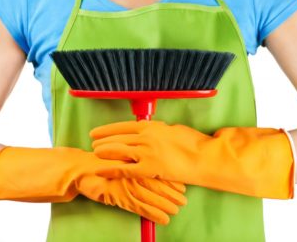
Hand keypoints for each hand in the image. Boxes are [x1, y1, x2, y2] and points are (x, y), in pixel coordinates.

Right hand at [0, 146, 185, 223]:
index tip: (183, 185)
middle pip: (157, 184)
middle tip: (184, 200)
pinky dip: (153, 214)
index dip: (171, 179)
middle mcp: (133, 171)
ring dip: (165, 204)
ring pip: (151, 196)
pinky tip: (163, 220)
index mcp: (135, 158)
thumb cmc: (100, 161)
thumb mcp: (118, 155)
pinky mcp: (119, 196)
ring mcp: (126, 184)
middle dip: (172, 194)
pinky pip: (140, 207)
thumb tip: (149, 160)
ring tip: (177, 211)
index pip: (157, 170)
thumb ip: (133, 158)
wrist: (81, 169)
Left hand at [90, 120, 294, 198]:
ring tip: (95, 152)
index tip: (98, 131)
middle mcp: (145, 137)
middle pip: (118, 138)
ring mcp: (146, 152)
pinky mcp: (149, 168)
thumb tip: (150, 132)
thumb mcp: (172, 130)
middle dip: (103, 140)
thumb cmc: (192, 142)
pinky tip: (102, 170)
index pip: (123, 126)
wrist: (203, 156)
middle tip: (92, 141)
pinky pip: (126, 169)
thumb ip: (157, 131)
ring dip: (105, 152)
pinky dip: (112, 170)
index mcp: (151, 127)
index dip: (108, 129)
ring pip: (119, 151)